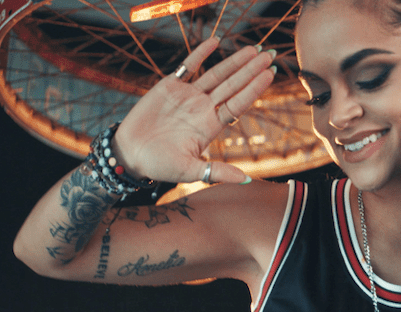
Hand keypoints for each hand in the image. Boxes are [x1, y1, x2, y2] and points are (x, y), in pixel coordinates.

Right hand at [112, 37, 275, 183]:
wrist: (130, 154)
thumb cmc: (160, 166)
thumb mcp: (190, 171)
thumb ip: (218, 172)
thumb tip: (247, 181)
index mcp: (211, 126)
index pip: (238, 103)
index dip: (254, 88)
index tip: (270, 74)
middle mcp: (204, 108)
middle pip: (233, 85)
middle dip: (251, 70)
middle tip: (270, 55)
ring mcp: (188, 96)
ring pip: (216, 74)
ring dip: (234, 61)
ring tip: (253, 49)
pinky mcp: (170, 86)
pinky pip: (188, 66)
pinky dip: (201, 53)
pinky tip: (215, 41)